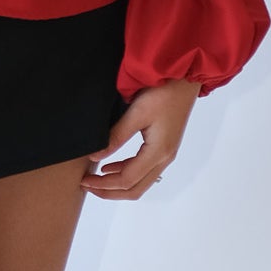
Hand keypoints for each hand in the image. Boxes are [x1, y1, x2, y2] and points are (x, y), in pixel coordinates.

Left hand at [81, 80, 199, 199]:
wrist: (185, 78)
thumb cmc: (163, 92)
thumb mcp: (136, 113)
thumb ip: (116, 136)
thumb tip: (95, 156)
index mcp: (158, 152)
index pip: (127, 180)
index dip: (104, 185)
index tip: (84, 181)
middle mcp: (164, 158)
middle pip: (135, 189)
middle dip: (109, 191)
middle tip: (87, 185)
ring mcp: (166, 154)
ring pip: (140, 182)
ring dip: (117, 184)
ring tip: (95, 178)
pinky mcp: (164, 147)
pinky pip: (144, 170)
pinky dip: (126, 172)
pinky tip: (111, 166)